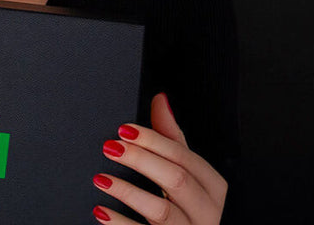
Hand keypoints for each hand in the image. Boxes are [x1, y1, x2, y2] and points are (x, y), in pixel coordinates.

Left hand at [91, 93, 226, 223]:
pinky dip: (119, 223)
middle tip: (111, 147)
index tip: (125, 130)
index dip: (154, 141)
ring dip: (128, 192)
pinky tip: (101, 211)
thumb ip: (172, 139)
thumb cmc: (187, 207)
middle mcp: (206, 211)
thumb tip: (161, 100)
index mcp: (212, 187)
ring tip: (101, 179)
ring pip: (161, 211)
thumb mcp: (186, 172)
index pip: (185, 158)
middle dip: (141, 160)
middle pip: (177, 180)